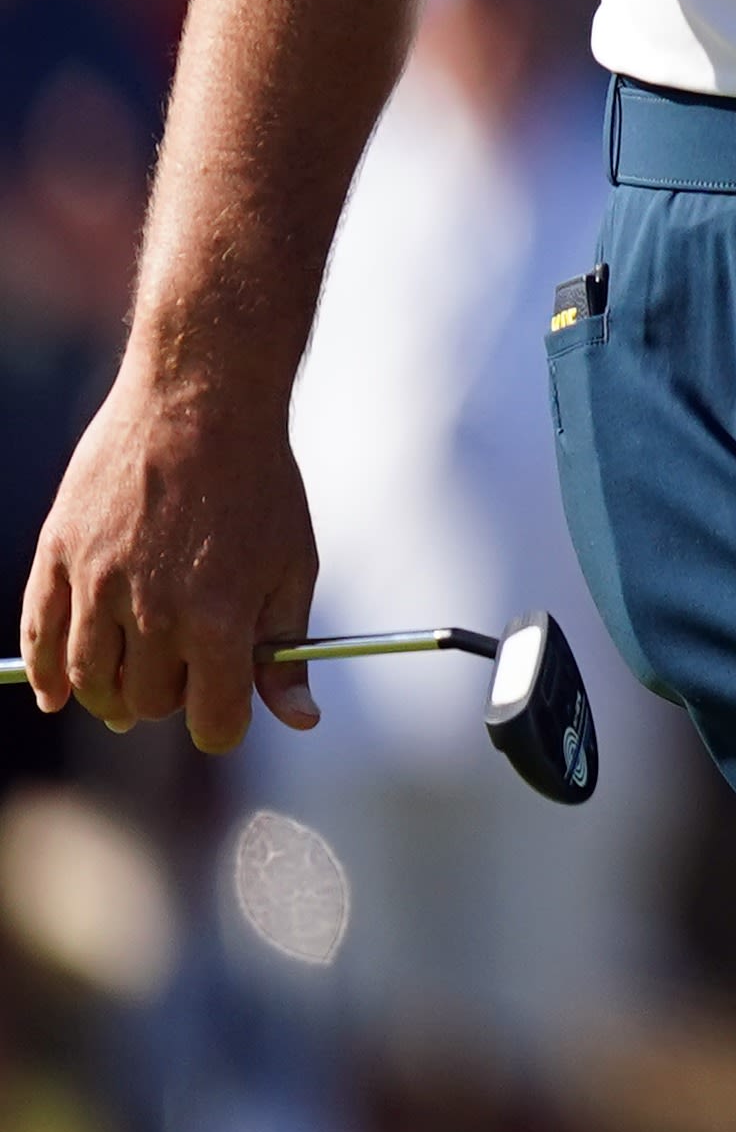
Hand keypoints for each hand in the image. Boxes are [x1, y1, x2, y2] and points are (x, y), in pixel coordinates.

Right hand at [21, 369, 321, 752]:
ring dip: (110, 696)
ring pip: (90, 680)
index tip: (224, 716)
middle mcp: (152, 610)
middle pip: (148, 702)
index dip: (222, 727)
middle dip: (170, 701)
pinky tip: (55, 694)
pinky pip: (37, 636)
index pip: (213, 719)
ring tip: (128, 692)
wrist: (200, 404)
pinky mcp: (58, 556)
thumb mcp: (295, 567)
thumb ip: (287, 653)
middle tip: (184, 677)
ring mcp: (97, 584)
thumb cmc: (260, 487)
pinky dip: (42, 674)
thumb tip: (301, 722)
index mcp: (218, 618)